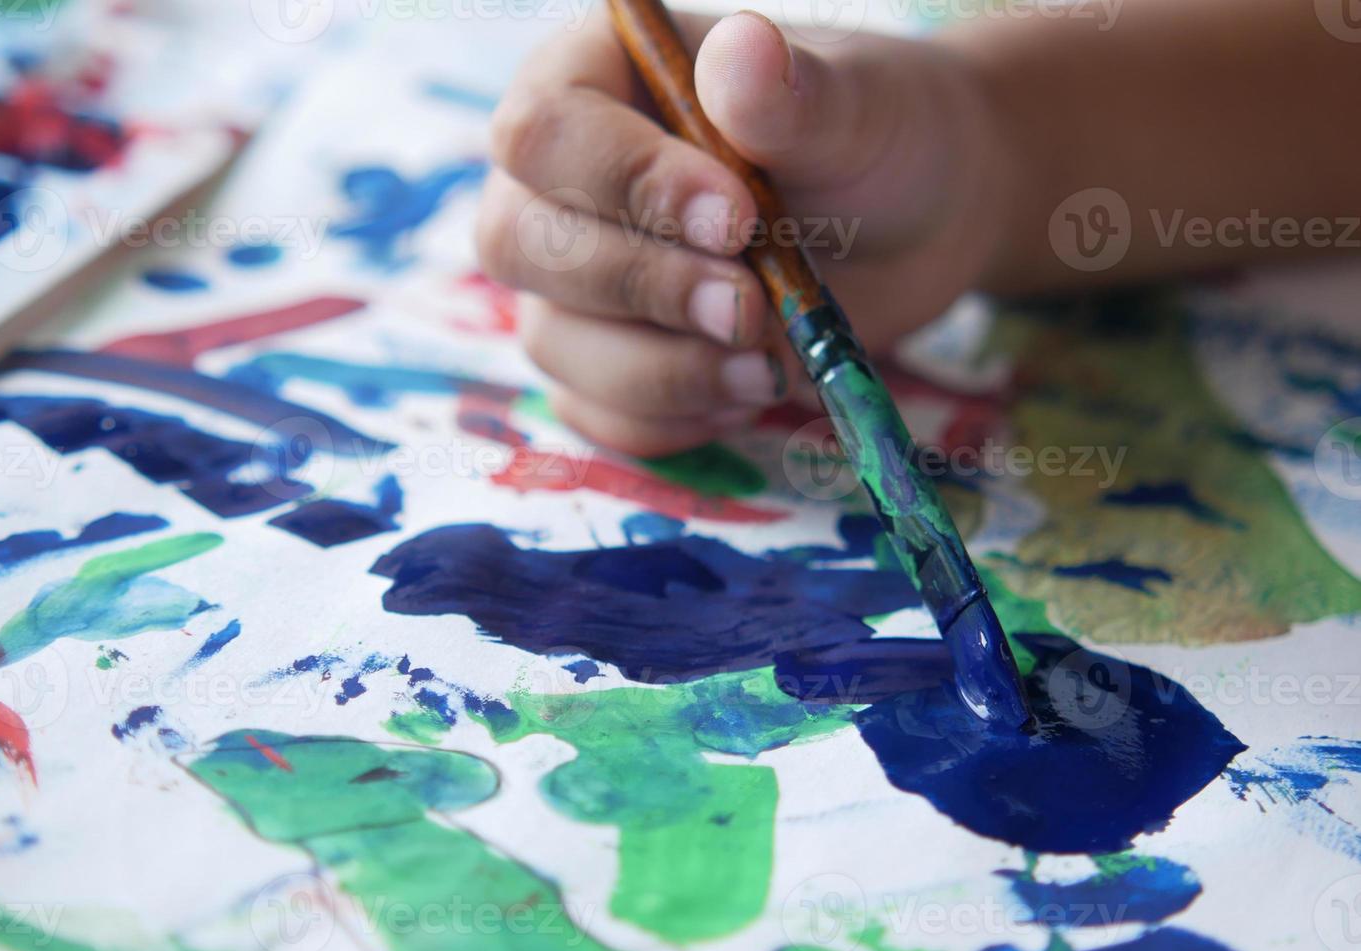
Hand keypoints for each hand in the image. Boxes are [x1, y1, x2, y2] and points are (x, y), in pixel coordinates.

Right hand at [477, 9, 1016, 455]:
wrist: (917, 225)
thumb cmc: (874, 138)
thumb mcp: (854, 105)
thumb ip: (790, 92)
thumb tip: (741, 50)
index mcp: (594, 79)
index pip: (541, 133)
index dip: (625, 185)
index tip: (737, 220)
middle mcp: (558, 180)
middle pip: (517, 243)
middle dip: (642, 288)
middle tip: (751, 306)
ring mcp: (572, 279)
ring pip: (552, 341)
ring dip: (664, 369)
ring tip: (769, 361)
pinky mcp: (604, 361)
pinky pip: (595, 413)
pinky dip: (675, 417)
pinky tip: (750, 386)